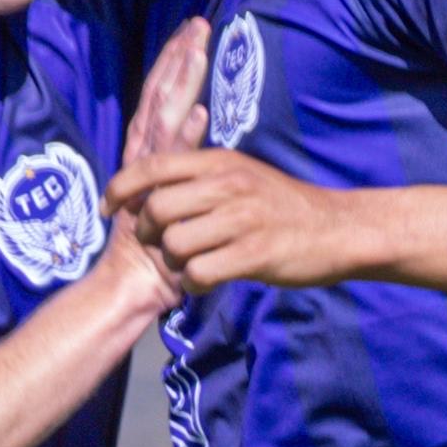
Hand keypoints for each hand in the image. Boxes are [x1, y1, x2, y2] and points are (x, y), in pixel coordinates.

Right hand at [94, 17, 217, 301]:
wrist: (132, 286)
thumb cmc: (162, 252)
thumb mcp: (182, 199)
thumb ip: (190, 172)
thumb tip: (209, 144)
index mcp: (151, 155)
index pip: (162, 98)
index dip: (176, 65)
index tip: (193, 33)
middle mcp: (144, 158)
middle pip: (159, 96)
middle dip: (178, 59)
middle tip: (197, 25)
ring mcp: (145, 175)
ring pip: (161, 118)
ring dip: (180, 84)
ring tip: (196, 51)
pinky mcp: (149, 196)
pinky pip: (167, 163)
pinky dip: (184, 137)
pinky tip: (201, 113)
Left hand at [111, 143, 379, 292]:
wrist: (337, 229)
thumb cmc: (284, 206)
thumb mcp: (244, 174)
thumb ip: (202, 175)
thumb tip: (153, 184)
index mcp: (220, 162)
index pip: (152, 167)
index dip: (120, 189)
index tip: (109, 210)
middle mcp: (228, 185)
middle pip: (156, 209)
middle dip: (146, 234)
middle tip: (157, 248)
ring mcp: (241, 220)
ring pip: (174, 244)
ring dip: (172, 262)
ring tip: (188, 265)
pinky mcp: (253, 255)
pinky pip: (199, 273)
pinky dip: (192, 284)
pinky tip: (204, 282)